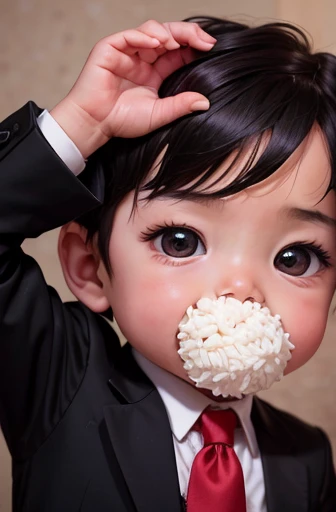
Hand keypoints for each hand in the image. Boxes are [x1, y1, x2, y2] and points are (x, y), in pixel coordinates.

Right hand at [50, 20, 215, 157]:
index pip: (177, 52)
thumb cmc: (122, 121)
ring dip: (167, 33)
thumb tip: (206, 102)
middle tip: (205, 40)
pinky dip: (144, 36)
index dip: (193, 46)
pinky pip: (129, 35)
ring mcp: (126, 52)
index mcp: (153, 72)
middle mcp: (141, 59)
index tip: (211, 47)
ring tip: (177, 43)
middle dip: (188, 34)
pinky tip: (158, 43)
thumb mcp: (160, 114)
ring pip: (151, 30)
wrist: (95, 124)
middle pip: (168, 36)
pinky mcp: (109, 49)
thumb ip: (181, 105)